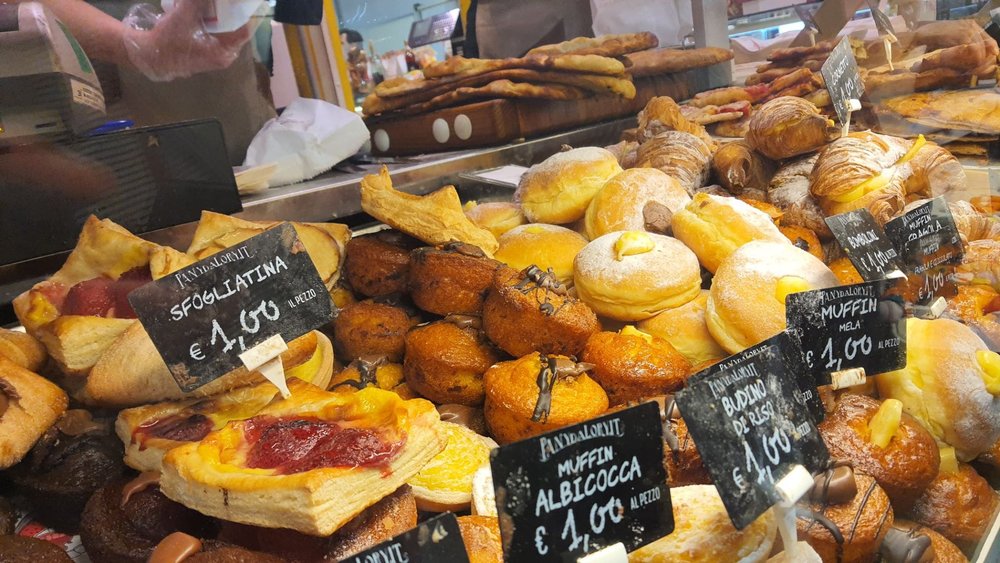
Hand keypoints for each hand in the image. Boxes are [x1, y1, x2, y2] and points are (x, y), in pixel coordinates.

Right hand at [122, 0, 251, 81]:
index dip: (243, 12)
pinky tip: (206, 12)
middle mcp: (223, 57)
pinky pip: (215, 37)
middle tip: (227, 1)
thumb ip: (197, 1)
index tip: (239, 1)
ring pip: (225, 34)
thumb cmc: (168, 40)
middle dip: (231, 13)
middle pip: (235, 31)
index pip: (244, 31)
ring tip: (217, 4)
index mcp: (223, 52)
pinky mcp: (204, 55)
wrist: (146, 57)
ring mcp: (214, 57)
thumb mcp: (184, 15)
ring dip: (222, 18)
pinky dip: (213, 24)